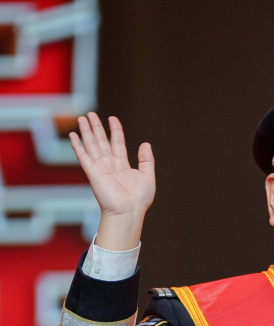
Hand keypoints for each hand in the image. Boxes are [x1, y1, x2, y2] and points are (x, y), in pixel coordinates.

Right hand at [69, 113, 154, 250]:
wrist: (128, 212)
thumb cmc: (139, 199)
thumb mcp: (147, 176)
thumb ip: (146, 160)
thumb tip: (146, 144)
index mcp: (123, 165)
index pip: (117, 142)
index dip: (115, 130)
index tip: (112, 118)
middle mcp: (110, 165)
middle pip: (102, 141)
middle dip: (96, 127)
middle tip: (91, 114)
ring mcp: (100, 168)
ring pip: (92, 145)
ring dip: (87, 131)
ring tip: (82, 118)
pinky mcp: (92, 172)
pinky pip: (83, 156)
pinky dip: (77, 146)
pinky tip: (73, 135)